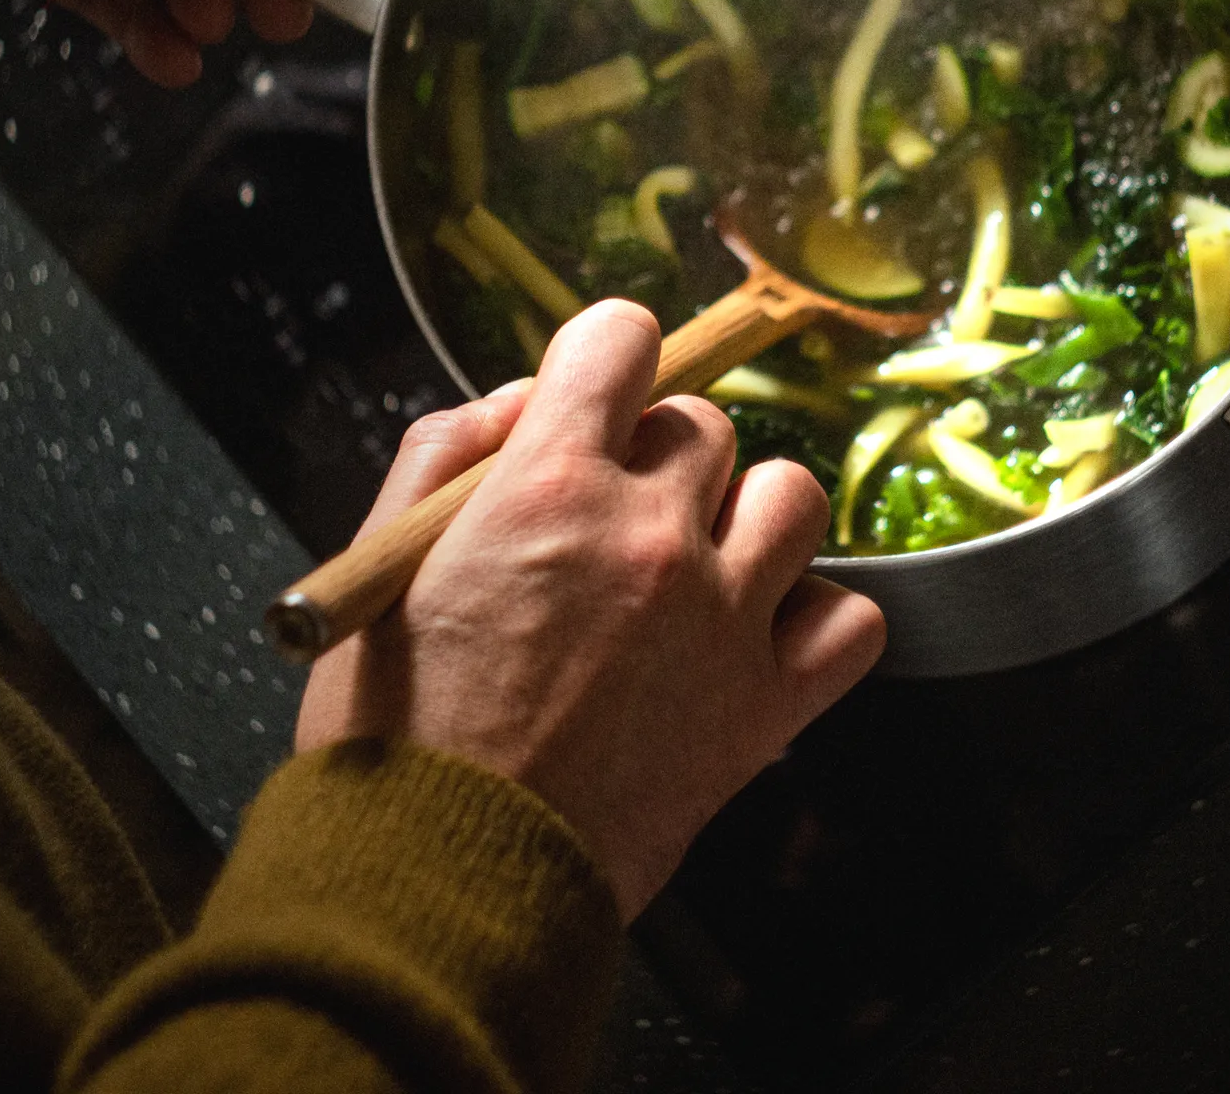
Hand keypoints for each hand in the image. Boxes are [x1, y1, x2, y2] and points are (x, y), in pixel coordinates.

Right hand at [295, 302, 887, 920]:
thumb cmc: (395, 741)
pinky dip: (814, 621)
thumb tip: (523, 401)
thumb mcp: (379, 568)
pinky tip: (757, 639)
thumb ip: (446, 455)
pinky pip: (850, 619)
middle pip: (705, 424)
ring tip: (698, 571)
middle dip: (659, 458)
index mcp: (549, 487)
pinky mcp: (764, 706)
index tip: (601, 390)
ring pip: (791, 496)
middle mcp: (649, 534)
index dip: (608, 356)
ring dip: (747, 520)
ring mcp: (720, 618)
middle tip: (615, 523)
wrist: (441, 890)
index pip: (621, 340)